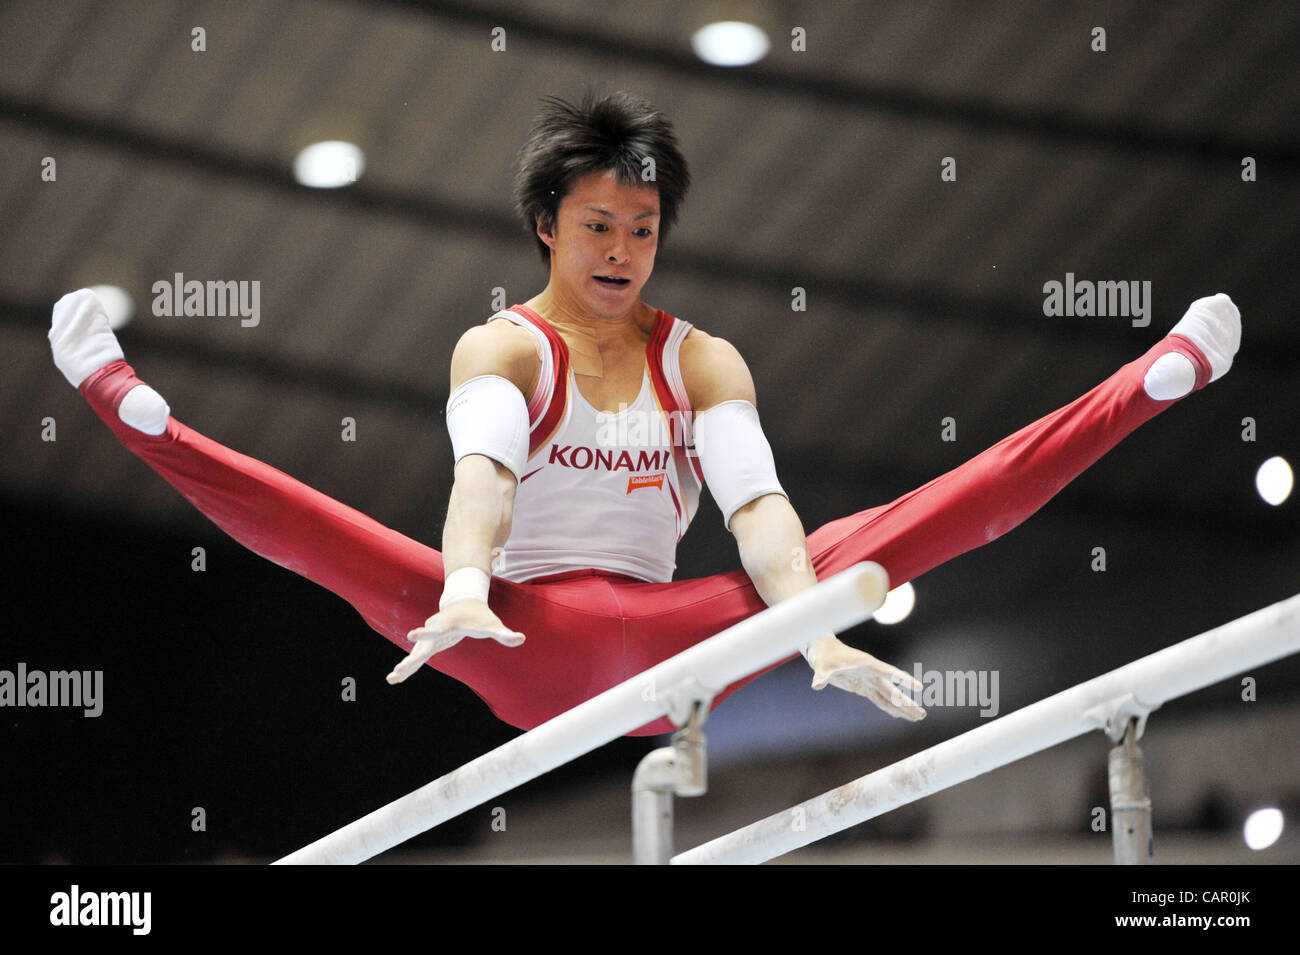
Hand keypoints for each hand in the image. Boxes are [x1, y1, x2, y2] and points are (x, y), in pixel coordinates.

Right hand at [386, 599, 525, 683]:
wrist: (463, 602)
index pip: (437, 629)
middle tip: (399, 668)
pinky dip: (406, 668)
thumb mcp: (492, 624)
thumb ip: (505, 633)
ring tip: (392, 678)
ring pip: (416, 653)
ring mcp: (430, 637)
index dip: (426, 633)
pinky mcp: (428, 645)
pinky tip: (394, 679)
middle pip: (422, 645)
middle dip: (412, 657)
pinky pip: (416, 658)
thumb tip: (521, 639)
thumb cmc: (479, 615)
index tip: (412, 634)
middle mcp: (435, 629)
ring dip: (405, 665)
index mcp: (449, 623)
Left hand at [806, 636, 925, 720]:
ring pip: (889, 697)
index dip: (904, 680)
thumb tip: (816, 684)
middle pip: (893, 691)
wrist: (822, 652)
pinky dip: (889, 707)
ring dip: (902, 708)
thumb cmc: (824, 656)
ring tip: (917, 717)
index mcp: (867, 665)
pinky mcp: (863, 687)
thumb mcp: (822, 666)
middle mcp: (872, 673)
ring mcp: (869, 681)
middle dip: (908, 703)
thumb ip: (821, 676)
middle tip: (922, 714)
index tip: (919, 686)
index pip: (889, 673)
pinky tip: (899, 715)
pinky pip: (879, 699)